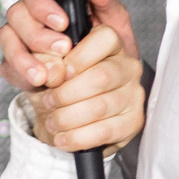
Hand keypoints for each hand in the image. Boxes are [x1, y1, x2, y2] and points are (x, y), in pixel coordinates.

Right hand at [0, 0, 139, 92]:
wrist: (107, 83)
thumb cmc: (108, 45)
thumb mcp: (113, 20)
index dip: (41, 4)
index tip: (63, 22)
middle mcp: (29, 15)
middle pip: (16, 14)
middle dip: (37, 34)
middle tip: (63, 49)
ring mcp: (18, 39)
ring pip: (7, 39)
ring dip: (24, 58)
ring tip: (46, 76)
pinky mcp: (14, 64)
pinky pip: (7, 66)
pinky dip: (21, 76)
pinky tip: (39, 84)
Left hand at [22, 25, 144, 153]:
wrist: (63, 116)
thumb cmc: (58, 85)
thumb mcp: (44, 67)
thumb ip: (45, 62)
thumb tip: (53, 72)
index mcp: (110, 44)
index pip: (103, 40)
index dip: (76, 59)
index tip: (55, 76)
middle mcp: (128, 67)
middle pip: (101, 77)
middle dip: (66, 94)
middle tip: (48, 102)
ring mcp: (134, 94)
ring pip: (101, 107)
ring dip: (69, 118)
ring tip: (52, 122)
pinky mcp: (133, 121)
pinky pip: (106, 132)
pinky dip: (79, 138)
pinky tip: (63, 138)